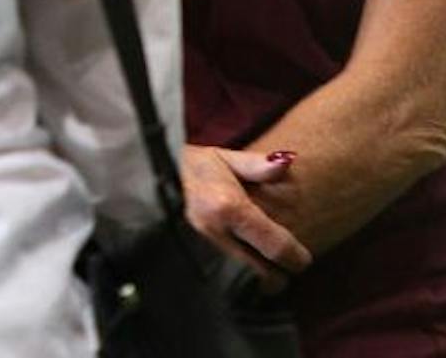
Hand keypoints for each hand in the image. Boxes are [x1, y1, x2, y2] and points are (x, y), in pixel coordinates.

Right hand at [182, 144, 311, 289]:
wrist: (143, 179)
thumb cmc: (188, 168)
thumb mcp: (222, 158)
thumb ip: (257, 165)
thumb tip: (288, 163)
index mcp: (227, 207)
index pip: (276, 246)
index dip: (296, 257)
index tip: (302, 258)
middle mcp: (212, 234)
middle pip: (263, 276)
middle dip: (278, 274)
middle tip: (281, 263)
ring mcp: (196, 253)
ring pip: (243, 287)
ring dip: (257, 282)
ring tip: (260, 267)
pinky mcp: (185, 265)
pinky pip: (221, 288)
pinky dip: (235, 285)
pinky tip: (237, 272)